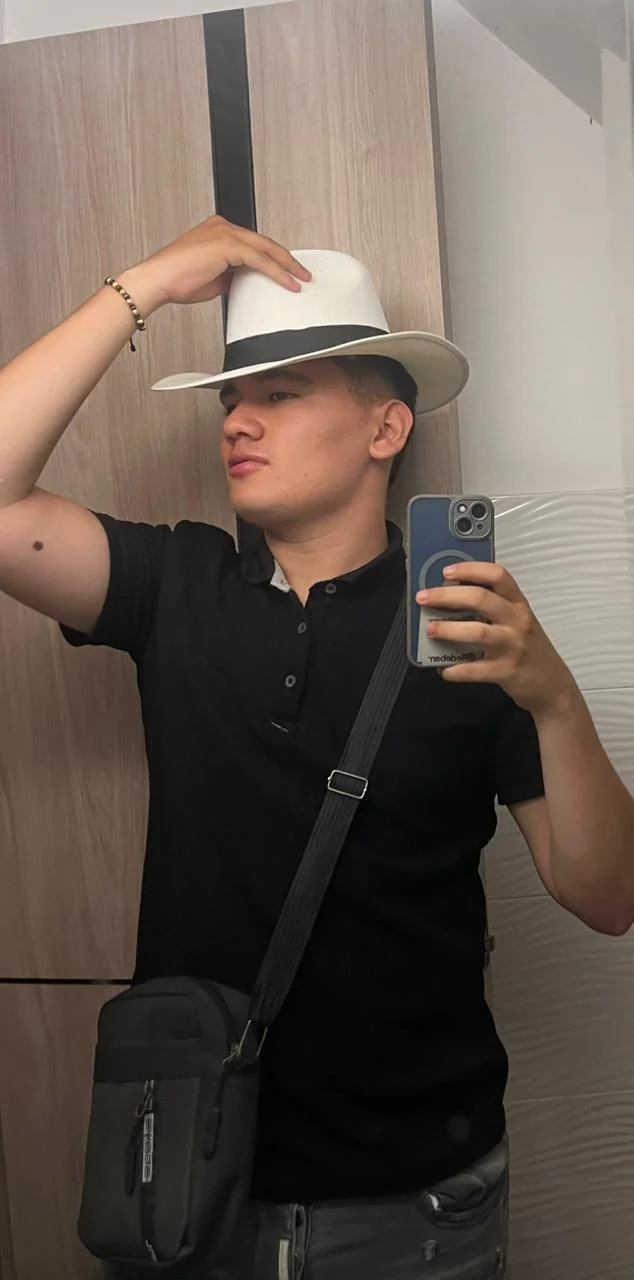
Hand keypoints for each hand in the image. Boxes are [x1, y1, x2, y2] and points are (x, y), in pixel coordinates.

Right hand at [119, 216, 310, 313]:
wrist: (158, 281)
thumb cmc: (177, 280)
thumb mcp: (212, 279)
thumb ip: (231, 276)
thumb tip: (246, 283)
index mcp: (218, 231)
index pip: (253, 243)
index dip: (273, 258)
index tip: (286, 271)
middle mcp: (223, 227)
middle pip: (264, 242)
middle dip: (286, 259)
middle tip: (303, 273)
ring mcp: (225, 233)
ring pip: (265, 248)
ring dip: (287, 265)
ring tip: (301, 279)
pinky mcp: (227, 245)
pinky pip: (259, 260)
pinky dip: (276, 272)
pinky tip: (287, 283)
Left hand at [417, 561, 576, 715]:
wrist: (552, 685)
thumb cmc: (528, 648)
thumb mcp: (517, 621)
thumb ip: (493, 608)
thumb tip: (450, 597)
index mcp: (518, 604)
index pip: (498, 576)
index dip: (471, 570)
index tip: (447, 571)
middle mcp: (517, 620)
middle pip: (481, 599)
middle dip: (447, 596)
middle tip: (424, 598)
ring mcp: (513, 646)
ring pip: (478, 632)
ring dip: (449, 630)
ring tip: (431, 630)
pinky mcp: (507, 671)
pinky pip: (476, 670)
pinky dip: (457, 670)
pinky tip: (444, 670)